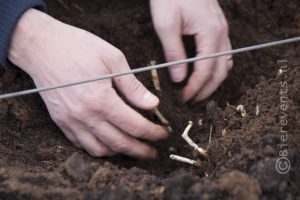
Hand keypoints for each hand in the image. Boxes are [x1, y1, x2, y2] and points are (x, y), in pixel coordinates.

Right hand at [8, 9, 167, 158]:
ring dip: (119, 154)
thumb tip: (152, 104)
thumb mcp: (113, 59)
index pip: (134, 126)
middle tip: (154, 153)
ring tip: (133, 150)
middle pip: (119, 143)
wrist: (40, 46)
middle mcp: (85, 116)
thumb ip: (132, 86)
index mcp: (101, 100)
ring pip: (99, 150)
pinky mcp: (61, 121)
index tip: (163, 134)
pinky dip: (98, 148)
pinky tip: (108, 144)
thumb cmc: (78, 47)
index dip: (152, 133)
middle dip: (140, 151)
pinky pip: (81, 144)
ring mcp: (70, 121)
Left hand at [150, 0, 232, 101]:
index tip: (183, 99)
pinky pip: (223, 54)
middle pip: (220, 71)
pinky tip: (204, 72)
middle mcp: (221, 34)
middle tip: (192, 100)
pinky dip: (215, 68)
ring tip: (198, 90)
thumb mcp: (166, 24)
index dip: (195, 88)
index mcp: (210, 33)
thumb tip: (179, 78)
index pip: (205, 70)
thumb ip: (174, 53)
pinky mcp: (217, 28)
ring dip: (213, 81)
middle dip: (206, 89)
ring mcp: (222, 30)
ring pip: (224, 64)